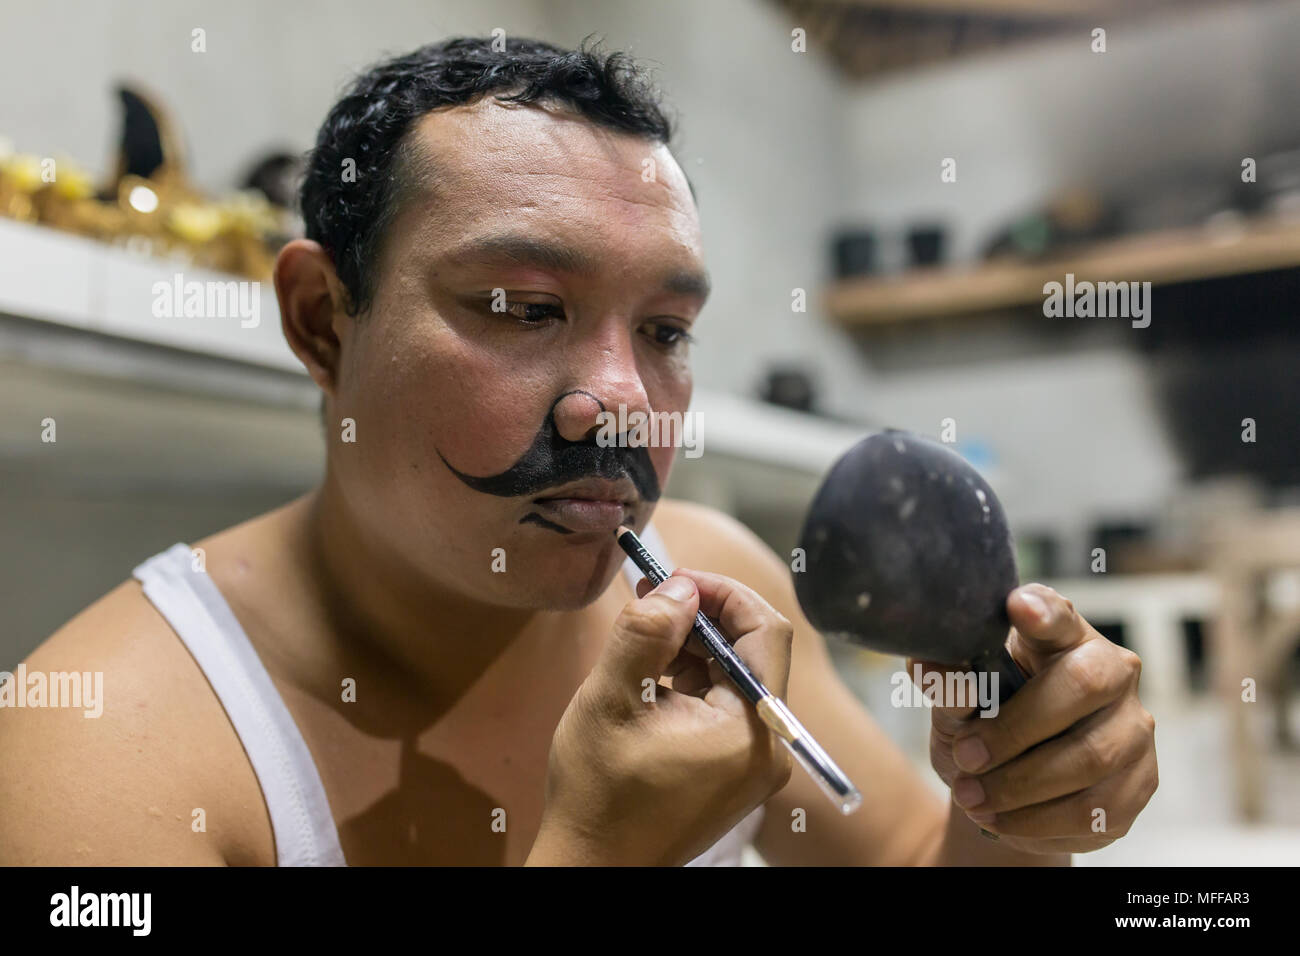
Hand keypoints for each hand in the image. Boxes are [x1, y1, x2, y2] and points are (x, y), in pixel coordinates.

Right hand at [528, 568, 792, 865]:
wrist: (594, 866)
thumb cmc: (599, 793)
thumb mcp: (611, 699)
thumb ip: (647, 633)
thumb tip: (680, 587)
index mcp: (750, 731)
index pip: (766, 631)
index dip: (722, 592)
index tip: (672, 579)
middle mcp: (766, 747)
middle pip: (752, 651)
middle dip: (701, 617)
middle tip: (649, 598)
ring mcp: (752, 762)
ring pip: (734, 675)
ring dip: (691, 647)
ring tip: (640, 643)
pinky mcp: (732, 770)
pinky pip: (723, 705)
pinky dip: (690, 680)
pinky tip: (649, 678)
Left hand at [908, 583, 1157, 853]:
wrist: (1007, 789)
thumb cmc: (983, 725)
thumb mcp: (955, 705)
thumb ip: (949, 686)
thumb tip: (927, 666)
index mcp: (1063, 636)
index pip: (1059, 614)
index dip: (1042, 611)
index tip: (1016, 606)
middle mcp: (1112, 672)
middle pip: (1083, 686)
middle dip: (1016, 728)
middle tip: (965, 756)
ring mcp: (1134, 727)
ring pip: (1091, 757)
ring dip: (1021, 785)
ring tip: (969, 798)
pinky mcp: (1140, 783)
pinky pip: (1095, 810)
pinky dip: (1039, 821)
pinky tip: (1000, 820)